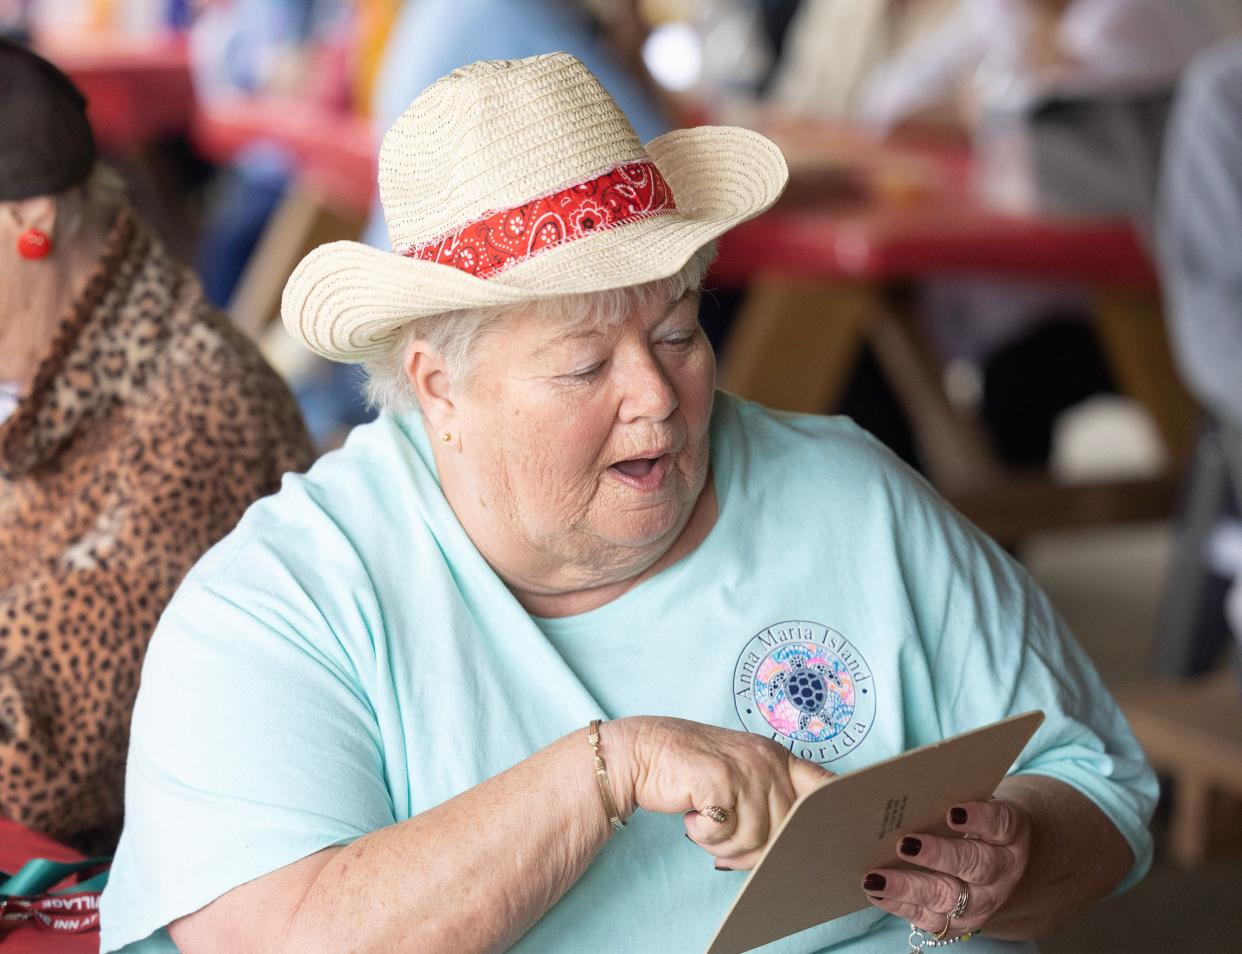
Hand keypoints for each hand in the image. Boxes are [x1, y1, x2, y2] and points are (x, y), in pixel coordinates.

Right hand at [610, 717, 830, 869]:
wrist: (641, 752)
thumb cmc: (689, 773)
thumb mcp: (736, 778)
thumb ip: (765, 805)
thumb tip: (788, 855)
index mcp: (776, 758)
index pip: (822, 784)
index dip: (837, 809)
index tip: (846, 828)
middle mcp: (767, 760)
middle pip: (784, 832)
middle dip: (752, 848)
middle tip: (722, 836)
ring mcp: (744, 768)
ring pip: (754, 839)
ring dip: (723, 842)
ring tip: (704, 818)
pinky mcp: (718, 779)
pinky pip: (723, 834)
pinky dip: (703, 834)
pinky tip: (692, 812)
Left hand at [861, 799, 1031, 937]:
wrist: (991, 857)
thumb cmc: (966, 818)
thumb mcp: (967, 799)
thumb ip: (936, 787)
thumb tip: (859, 773)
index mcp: (1009, 832)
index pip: (1000, 823)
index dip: (979, 818)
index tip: (953, 811)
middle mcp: (1002, 869)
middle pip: (976, 865)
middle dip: (939, 855)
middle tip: (905, 843)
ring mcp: (982, 901)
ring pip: (949, 898)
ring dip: (910, 887)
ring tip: (877, 876)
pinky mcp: (958, 922)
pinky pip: (929, 918)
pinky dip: (899, 905)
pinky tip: (875, 891)